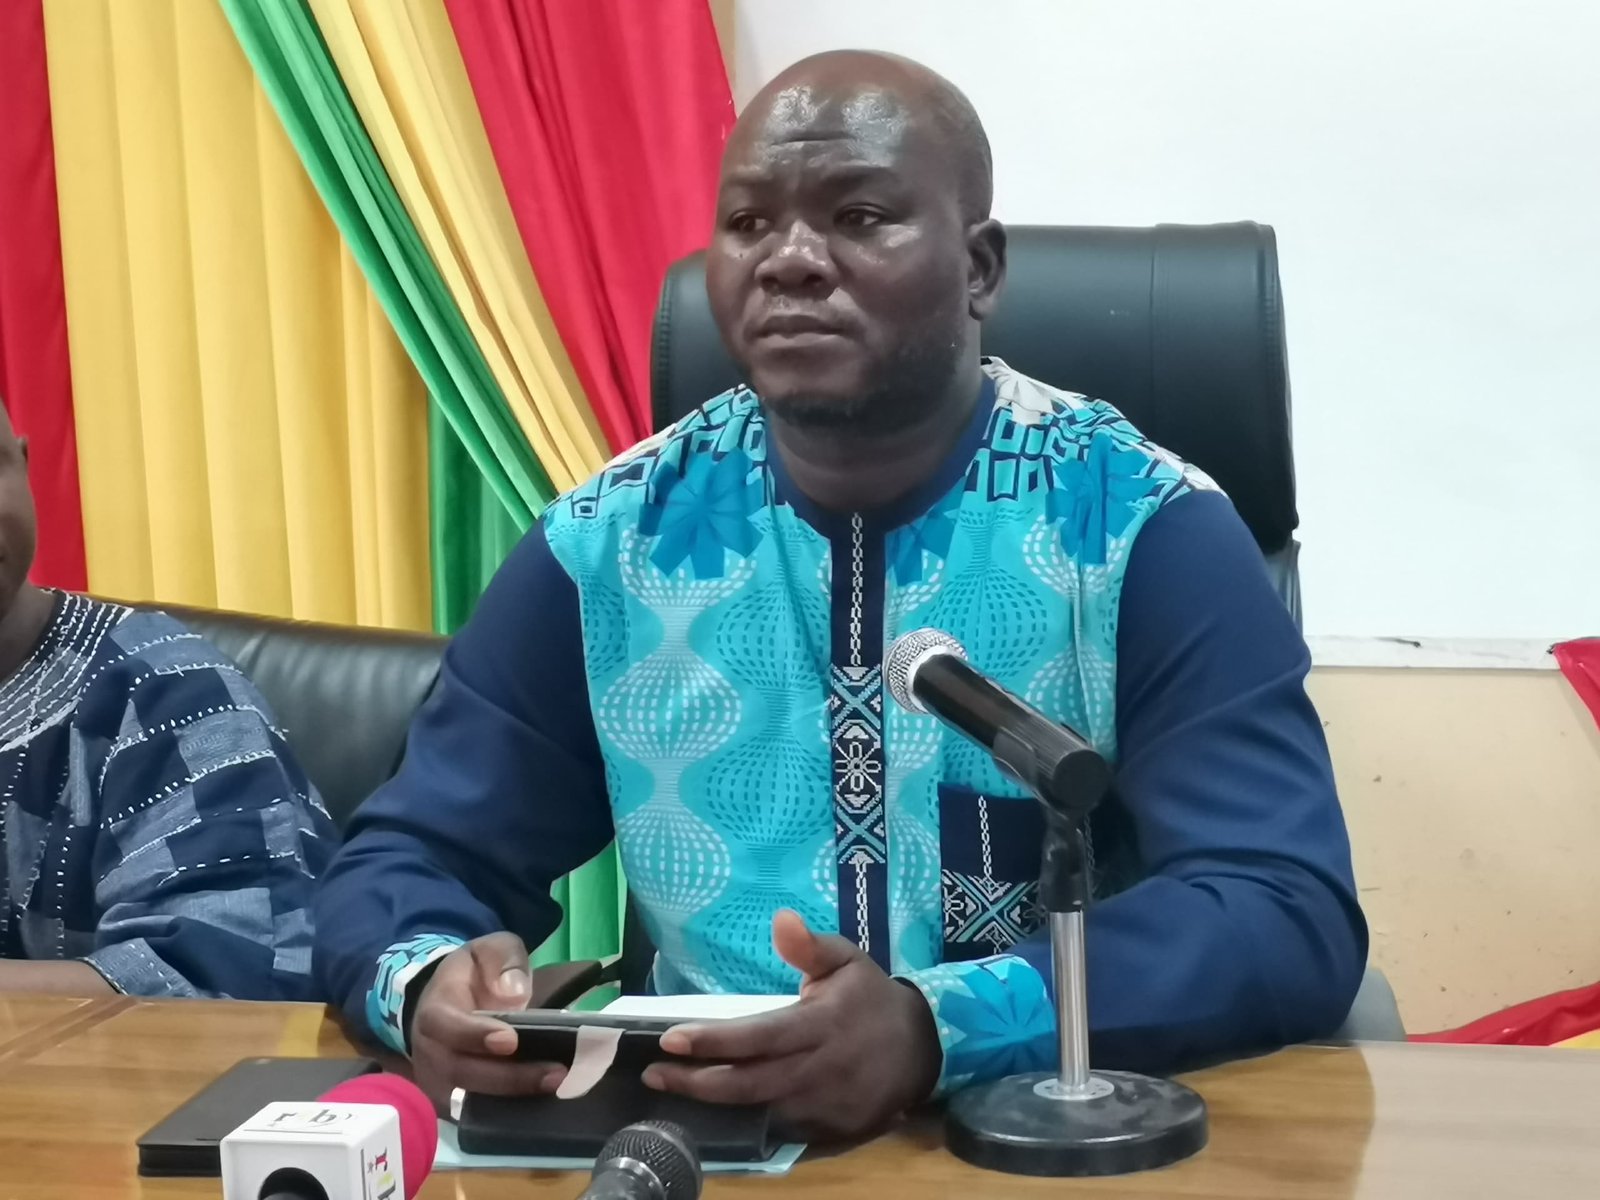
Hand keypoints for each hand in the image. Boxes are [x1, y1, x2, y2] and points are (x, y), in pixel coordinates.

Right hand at [409, 932, 566, 1111]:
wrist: (444, 1000)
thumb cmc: (471, 974)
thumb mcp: (488, 949)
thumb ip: (503, 961)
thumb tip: (514, 994)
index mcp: (434, 1012)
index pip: (447, 1026)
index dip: (475, 1035)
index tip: (511, 1040)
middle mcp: (430, 1053)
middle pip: (462, 1071)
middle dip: (509, 1077)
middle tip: (554, 1074)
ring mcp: (438, 1082)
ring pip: (468, 1100)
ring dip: (512, 1098)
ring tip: (555, 1087)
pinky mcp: (451, 1103)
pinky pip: (475, 1114)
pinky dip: (507, 1112)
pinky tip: (542, 1102)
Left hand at [641, 911, 941, 1141]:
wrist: (923, 1048)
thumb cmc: (870, 999)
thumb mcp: (846, 960)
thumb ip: (810, 945)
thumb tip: (781, 919)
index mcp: (821, 1024)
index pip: (758, 1036)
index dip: (713, 1041)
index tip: (670, 1040)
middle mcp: (820, 1068)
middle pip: (749, 1083)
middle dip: (696, 1082)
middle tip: (654, 1075)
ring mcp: (825, 1104)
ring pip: (760, 1111)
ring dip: (713, 1105)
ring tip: (672, 1091)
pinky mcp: (831, 1129)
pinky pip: (781, 1128)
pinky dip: (746, 1121)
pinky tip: (714, 1111)